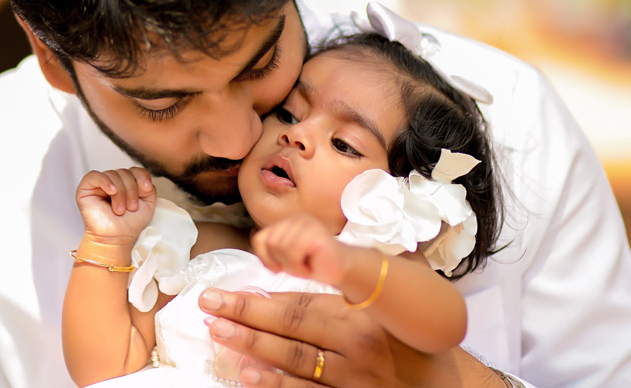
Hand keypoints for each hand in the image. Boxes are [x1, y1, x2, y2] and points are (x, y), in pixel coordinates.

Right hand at [75, 168, 155, 241]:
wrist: (116, 238)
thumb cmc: (129, 223)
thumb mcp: (148, 203)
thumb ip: (149, 186)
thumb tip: (142, 178)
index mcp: (126, 183)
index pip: (134, 170)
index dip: (141, 177)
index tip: (146, 189)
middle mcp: (113, 182)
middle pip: (124, 172)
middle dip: (131, 190)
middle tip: (130, 208)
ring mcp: (99, 185)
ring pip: (113, 174)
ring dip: (120, 193)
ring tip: (119, 209)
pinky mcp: (85, 189)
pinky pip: (94, 176)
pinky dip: (106, 182)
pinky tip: (111, 191)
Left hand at [198, 289, 502, 386]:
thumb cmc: (421, 341)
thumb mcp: (402, 301)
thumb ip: (364, 279)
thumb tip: (317, 255)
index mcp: (366, 314)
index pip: (306, 301)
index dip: (267, 294)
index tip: (233, 285)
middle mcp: (355, 347)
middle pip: (292, 327)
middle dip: (246, 313)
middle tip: (210, 303)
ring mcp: (350, 381)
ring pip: (292, 361)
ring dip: (251, 344)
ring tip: (219, 330)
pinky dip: (274, 385)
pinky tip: (247, 374)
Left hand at [251, 213, 347, 286]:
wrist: (340, 269)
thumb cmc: (314, 263)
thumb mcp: (285, 257)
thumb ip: (271, 251)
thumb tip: (260, 255)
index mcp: (286, 222)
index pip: (260, 238)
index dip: (265, 257)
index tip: (278, 267)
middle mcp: (295, 218)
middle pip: (270, 243)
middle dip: (282, 261)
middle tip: (299, 265)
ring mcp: (306, 223)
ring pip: (281, 247)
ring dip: (293, 265)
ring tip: (306, 264)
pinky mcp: (315, 232)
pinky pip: (294, 252)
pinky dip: (299, 266)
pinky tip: (311, 265)